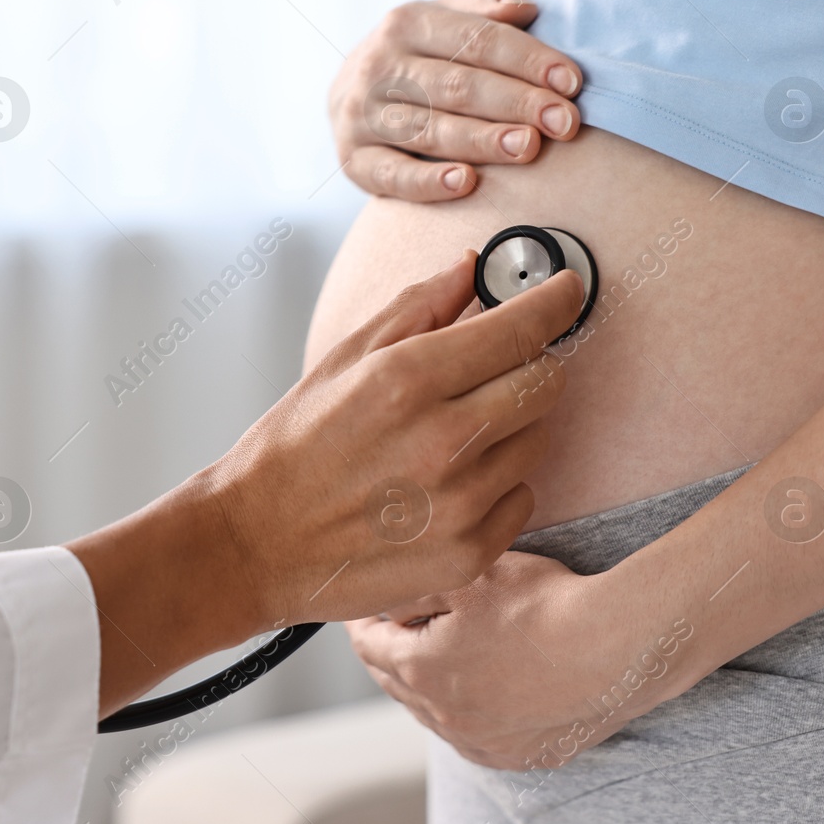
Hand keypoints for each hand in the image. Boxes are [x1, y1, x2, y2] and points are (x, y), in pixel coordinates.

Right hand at [70, 256, 586, 713]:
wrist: (256, 543)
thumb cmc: (293, 449)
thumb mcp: (342, 359)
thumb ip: (416, 308)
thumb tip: (471, 269)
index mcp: (408, 379)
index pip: (522, 328)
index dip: (556, 301)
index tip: (567, 290)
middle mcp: (443, 440)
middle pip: (547, 383)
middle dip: (531, 365)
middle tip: (497, 370)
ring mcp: (461, 503)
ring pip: (538, 441)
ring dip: (509, 428)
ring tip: (450, 438)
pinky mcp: (469, 554)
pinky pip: (522, 499)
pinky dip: (498, 486)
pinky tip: (447, 486)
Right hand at [329, 0, 583, 202]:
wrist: (346, 95)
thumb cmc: (416, 55)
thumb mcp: (442, 19)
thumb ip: (482, 9)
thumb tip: (524, 7)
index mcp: (407, 23)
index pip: (476, 40)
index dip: (527, 60)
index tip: (571, 81)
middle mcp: (378, 66)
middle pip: (457, 85)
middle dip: (516, 103)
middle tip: (564, 122)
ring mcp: (361, 115)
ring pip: (429, 130)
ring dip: (482, 141)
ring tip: (528, 147)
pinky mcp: (353, 160)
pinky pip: (392, 175)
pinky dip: (428, 182)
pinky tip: (466, 183)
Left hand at [348, 552, 695, 770]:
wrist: (618, 645)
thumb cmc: (546, 603)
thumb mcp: (469, 575)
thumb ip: (415, 590)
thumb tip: (385, 604)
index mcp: (421, 668)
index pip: (368, 647)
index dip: (361, 622)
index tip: (362, 608)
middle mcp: (445, 715)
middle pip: (395, 682)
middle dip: (387, 653)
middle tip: (388, 629)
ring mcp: (482, 741)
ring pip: (432, 713)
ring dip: (423, 685)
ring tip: (431, 656)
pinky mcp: (518, 755)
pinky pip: (473, 736)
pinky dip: (463, 713)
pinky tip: (473, 692)